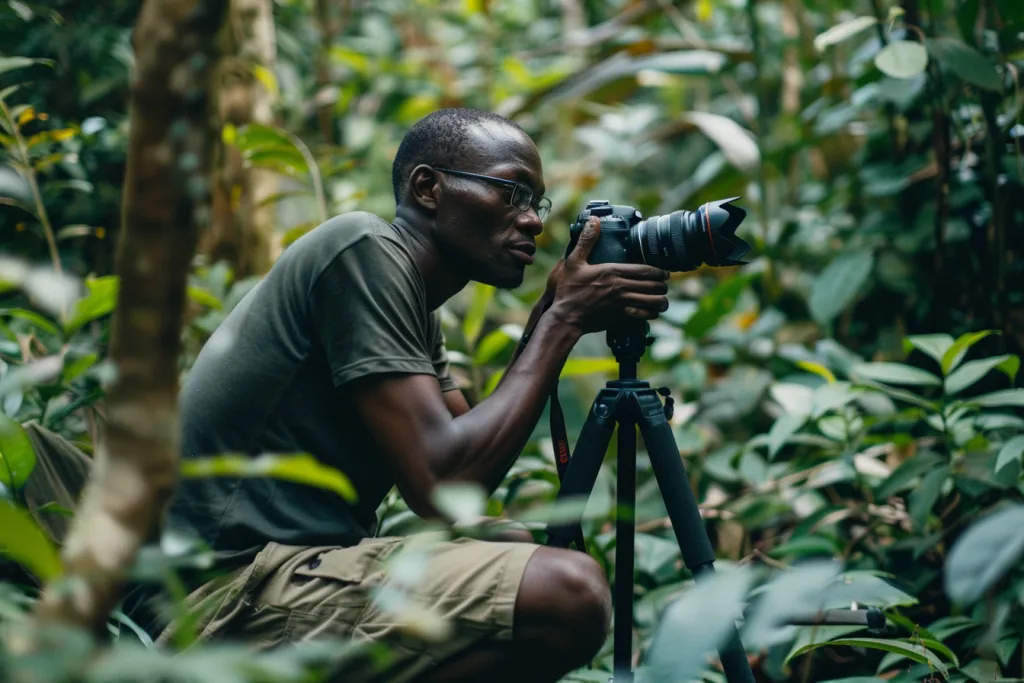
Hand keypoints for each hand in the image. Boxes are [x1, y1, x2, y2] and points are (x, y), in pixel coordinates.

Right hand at [548, 217, 669, 332]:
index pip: (645, 270)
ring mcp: (622, 303)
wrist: (566, 317)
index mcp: (612, 272)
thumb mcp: (574, 262)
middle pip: (654, 285)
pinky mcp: (621, 316)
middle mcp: (621, 287)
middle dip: (662, 284)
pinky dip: (651, 313)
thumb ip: (586, 241)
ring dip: (660, 299)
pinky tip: (650, 311)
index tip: (664, 272)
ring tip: (660, 298)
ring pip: (653, 301)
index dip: (659, 271)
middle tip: (663, 283)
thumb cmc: (569, 290)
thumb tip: (594, 221)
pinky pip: (645, 315)